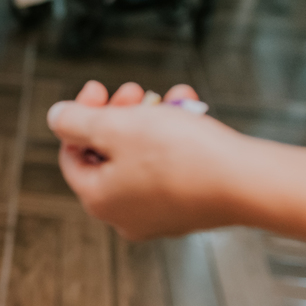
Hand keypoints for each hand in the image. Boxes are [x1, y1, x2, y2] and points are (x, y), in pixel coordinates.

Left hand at [48, 80, 239, 239]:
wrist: (249, 182)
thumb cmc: (184, 157)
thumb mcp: (115, 126)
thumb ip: (75, 121)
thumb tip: (56, 118)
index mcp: (98, 199)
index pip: (71, 154)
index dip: (80, 117)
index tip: (97, 89)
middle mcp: (124, 215)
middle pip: (107, 154)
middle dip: (120, 115)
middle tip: (133, 92)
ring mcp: (158, 216)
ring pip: (142, 156)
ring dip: (151, 120)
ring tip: (169, 97)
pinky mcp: (189, 209)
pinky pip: (171, 167)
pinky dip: (175, 138)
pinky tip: (189, 111)